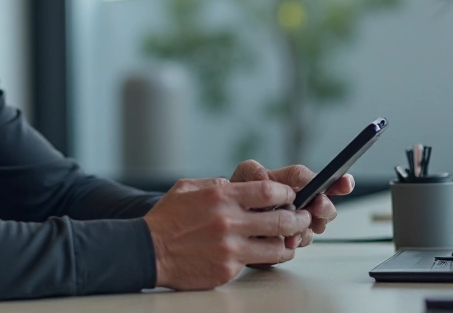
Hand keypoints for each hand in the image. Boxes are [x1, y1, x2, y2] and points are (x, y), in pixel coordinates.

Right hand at [143, 177, 310, 289]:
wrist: (148, 251)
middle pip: (281, 219)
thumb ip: (216, 184)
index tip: (291, 195)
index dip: (287, 192)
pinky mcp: (228, 268)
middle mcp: (229, 221)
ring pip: (277, 246)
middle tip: (303, 217)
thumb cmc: (167, 219)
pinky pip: (259, 262)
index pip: (268, 190)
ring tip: (290, 239)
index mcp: (220, 196)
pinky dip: (267, 257)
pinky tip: (269, 253)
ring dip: (288, 242)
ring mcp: (230, 247)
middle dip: (298, 218)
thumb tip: (238, 185)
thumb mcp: (188, 188)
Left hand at [230, 160, 353, 248]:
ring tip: (296, 229)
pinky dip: (298, 241)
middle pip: (322, 202)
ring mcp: (296, 221)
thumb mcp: (241, 177)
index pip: (309, 178)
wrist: (229, 220)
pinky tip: (290, 241)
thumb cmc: (237, 194)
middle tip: (319, 208)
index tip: (344, 182)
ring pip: (316, 224)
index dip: (330, 179)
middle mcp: (298, 201)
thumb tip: (264, 177)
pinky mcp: (291, 239)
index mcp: (286, 182)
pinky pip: (302, 240)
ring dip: (309, 227)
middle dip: (325, 206)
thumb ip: (252, 171)